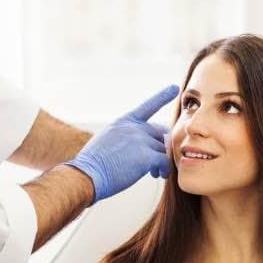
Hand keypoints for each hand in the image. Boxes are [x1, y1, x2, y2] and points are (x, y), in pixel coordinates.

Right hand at [64, 85, 178, 201]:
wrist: (88, 174)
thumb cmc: (94, 163)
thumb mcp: (107, 139)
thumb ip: (125, 136)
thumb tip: (141, 144)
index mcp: (124, 122)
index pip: (148, 106)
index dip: (162, 96)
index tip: (175, 88)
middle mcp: (134, 127)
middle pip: (159, 134)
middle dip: (158, 147)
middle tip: (154, 163)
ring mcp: (141, 140)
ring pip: (162, 149)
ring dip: (159, 161)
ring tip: (153, 172)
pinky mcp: (147, 156)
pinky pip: (164, 161)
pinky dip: (164, 169)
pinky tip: (159, 175)